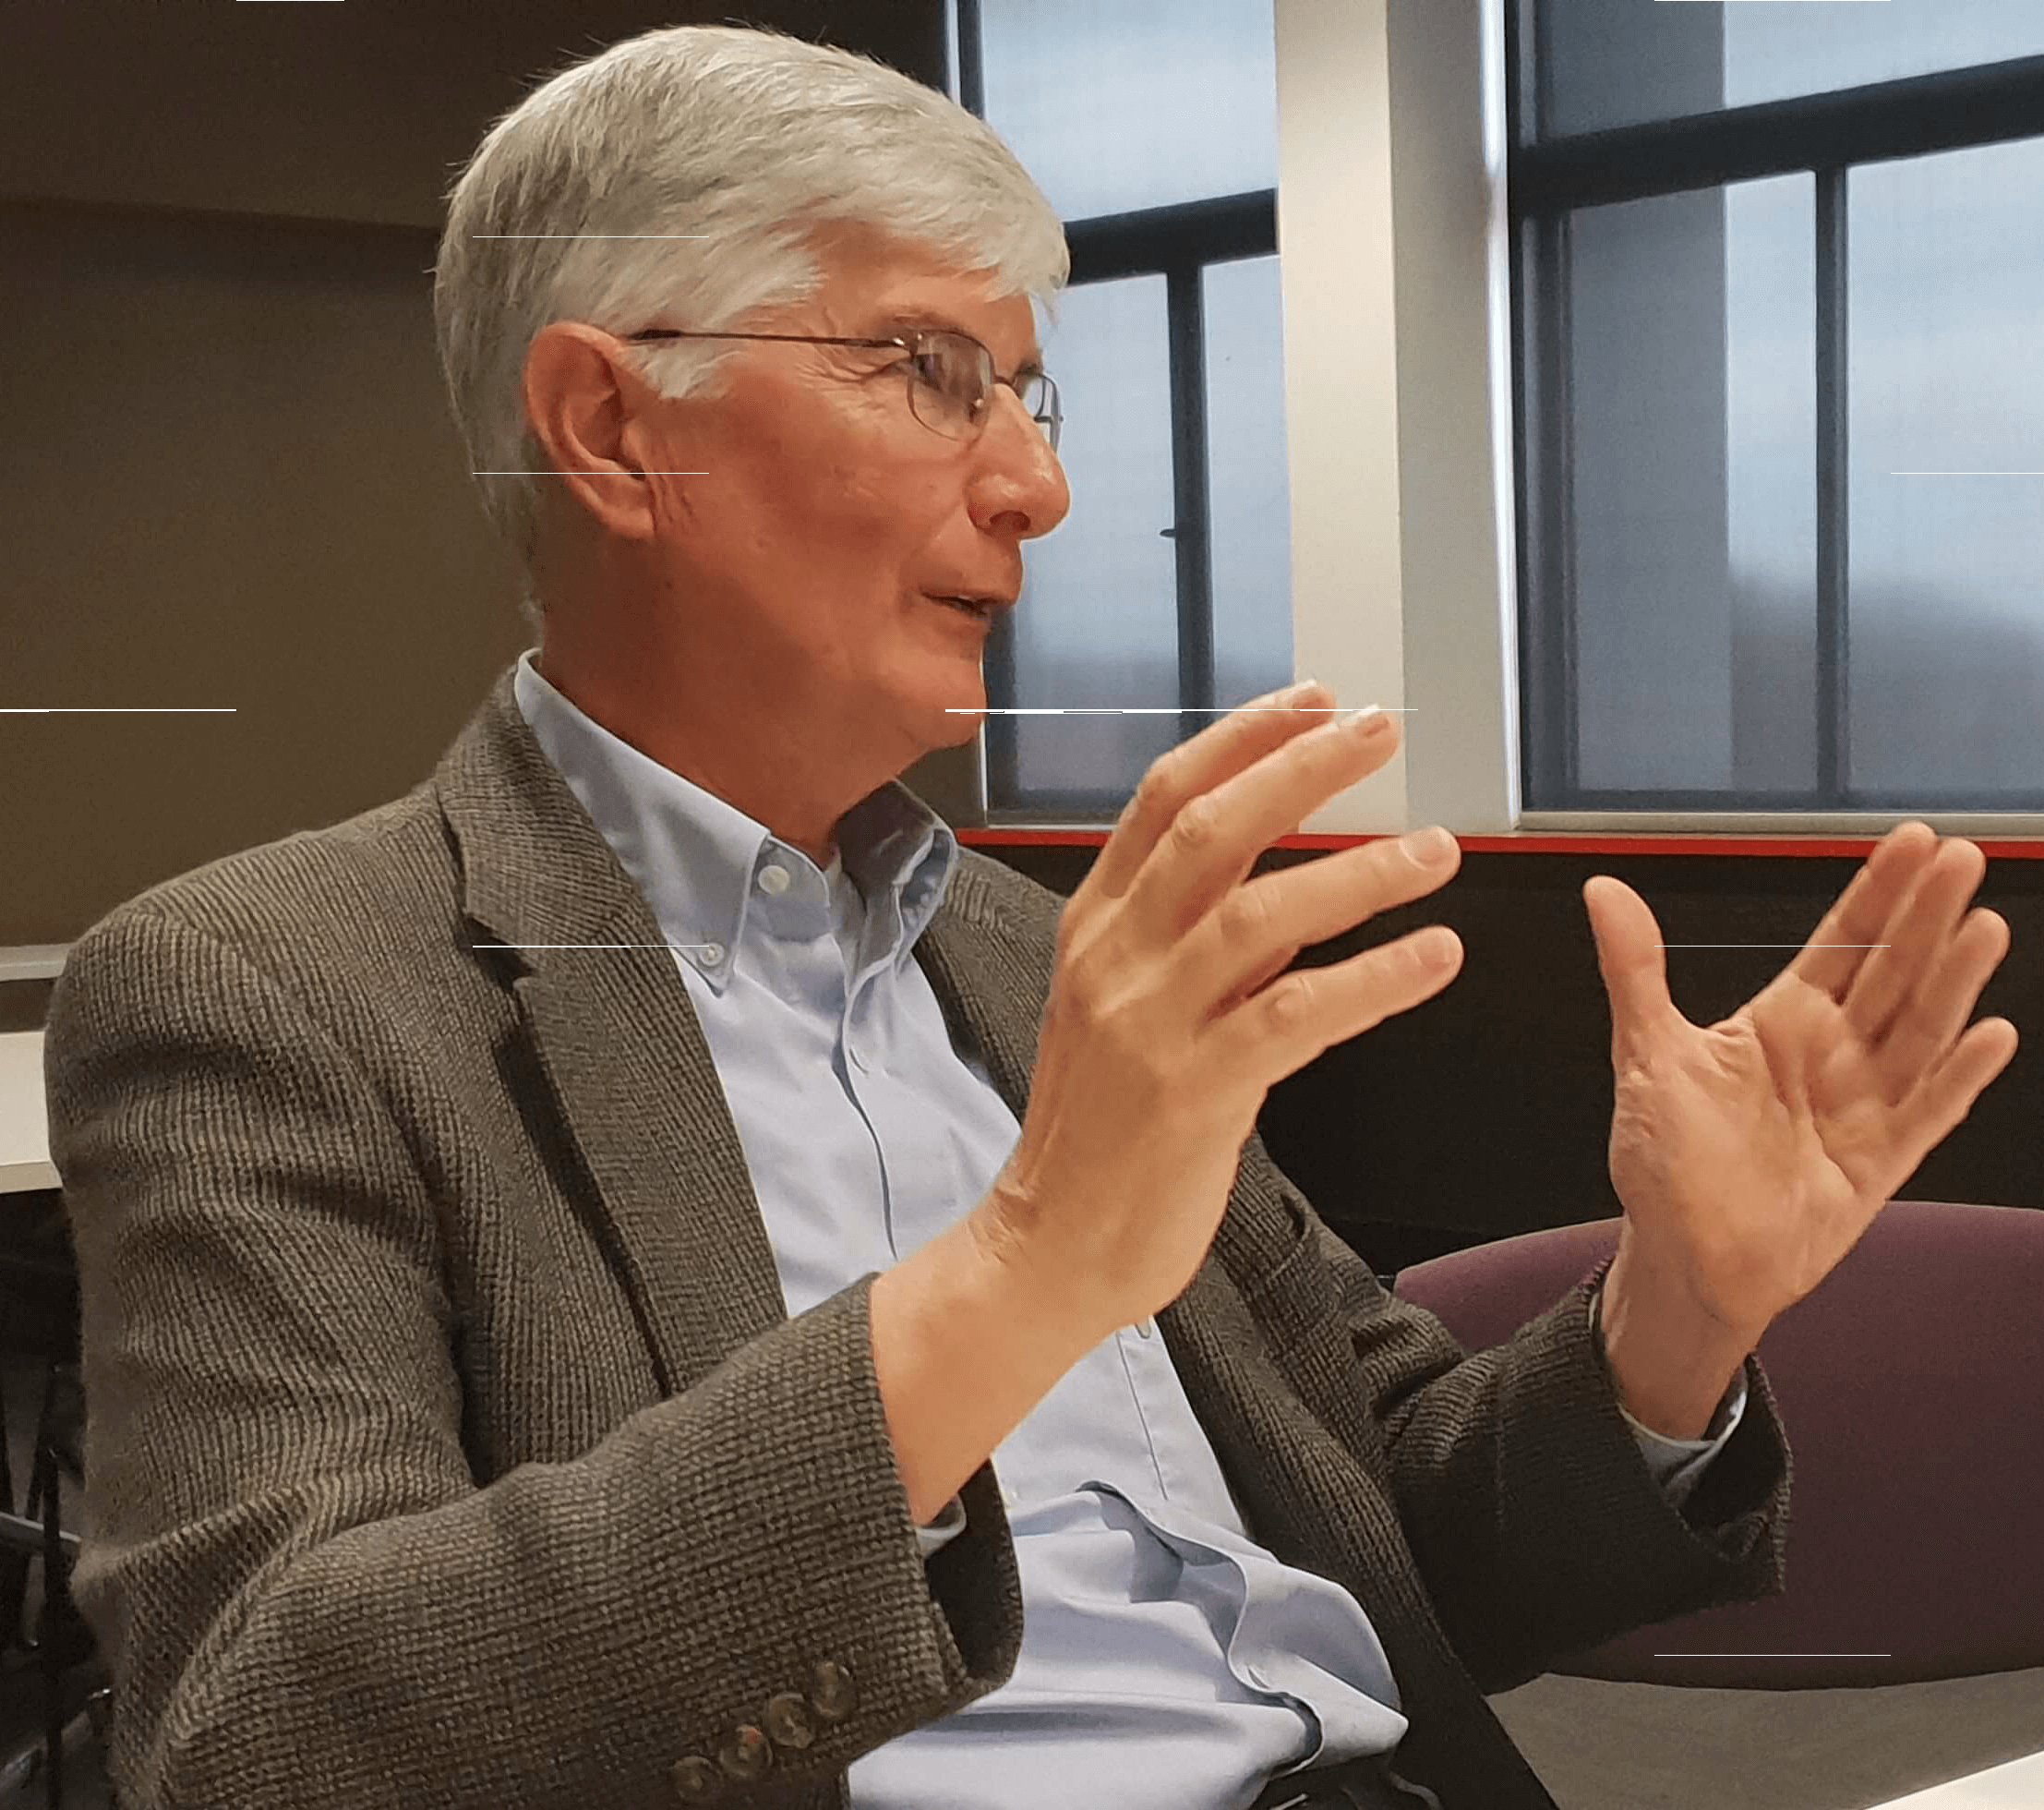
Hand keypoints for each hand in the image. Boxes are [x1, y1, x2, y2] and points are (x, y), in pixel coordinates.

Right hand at [977, 687, 1463, 1341]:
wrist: (1053, 1244)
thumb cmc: (1101, 1128)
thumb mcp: (1128, 1008)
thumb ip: (1196, 942)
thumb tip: (1289, 883)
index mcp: (1095, 926)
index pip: (1165, 799)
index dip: (1242, 738)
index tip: (1313, 700)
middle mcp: (1115, 959)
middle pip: (1211, 830)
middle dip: (1302, 768)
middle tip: (1383, 733)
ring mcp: (1149, 1024)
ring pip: (1260, 915)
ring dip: (1360, 874)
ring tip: (1436, 853)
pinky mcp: (1192, 1094)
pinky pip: (1298, 1016)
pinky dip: (1374, 979)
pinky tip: (1434, 957)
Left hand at [1585, 822, 2018, 1348]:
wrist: (1685, 1259)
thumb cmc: (1665, 1161)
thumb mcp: (1645, 1053)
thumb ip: (1636, 970)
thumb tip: (1604, 891)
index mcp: (1781, 1021)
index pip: (1840, 941)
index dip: (1877, 891)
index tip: (1912, 840)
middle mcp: (1832, 1055)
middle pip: (1891, 972)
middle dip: (1926, 915)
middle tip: (1962, 857)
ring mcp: (1862, 1105)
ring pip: (1918, 1030)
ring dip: (1952, 980)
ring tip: (1983, 926)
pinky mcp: (1880, 1161)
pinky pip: (1928, 1111)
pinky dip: (1959, 1075)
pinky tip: (1990, 1035)